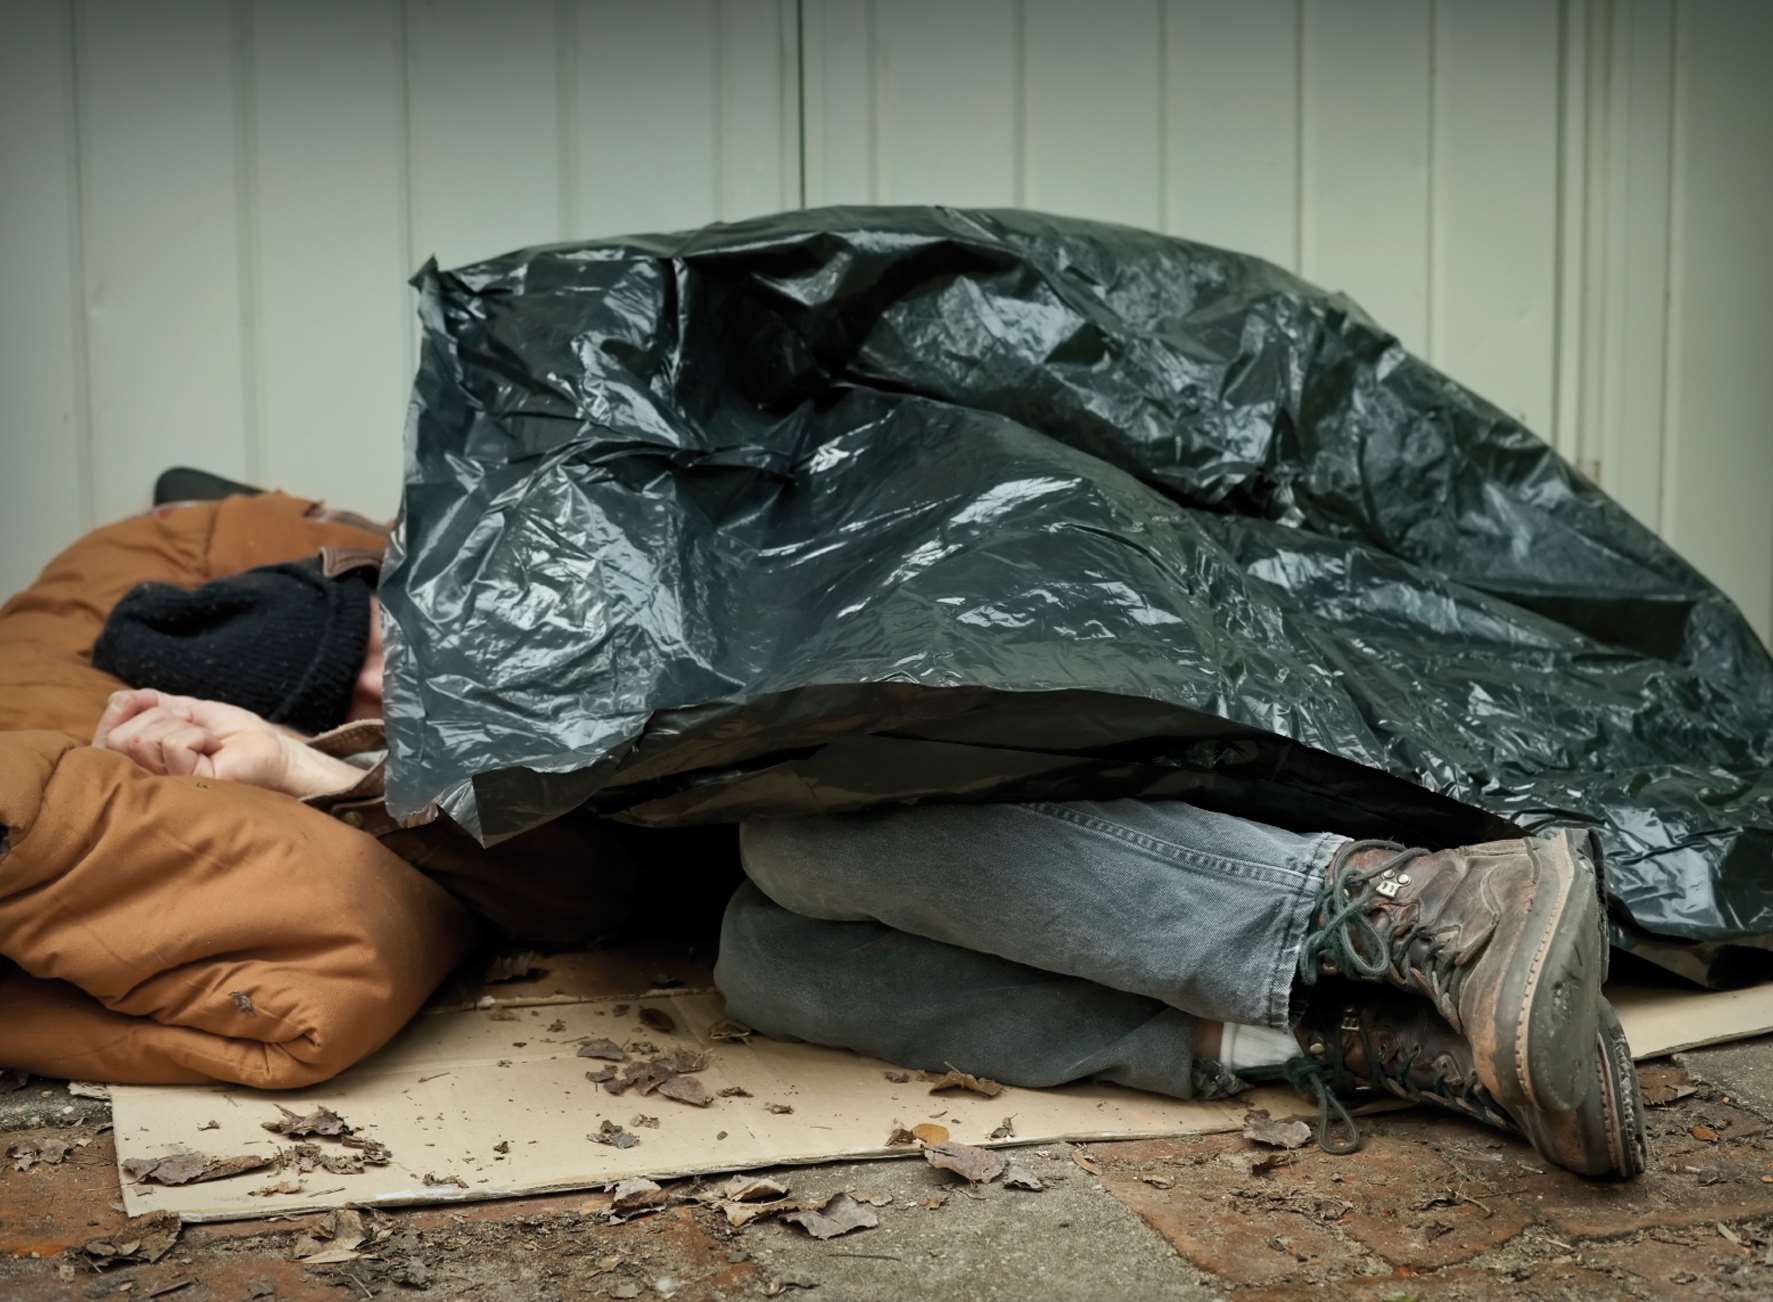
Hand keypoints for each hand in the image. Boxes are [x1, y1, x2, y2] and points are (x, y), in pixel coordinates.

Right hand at [92, 690, 362, 798]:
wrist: (272, 748)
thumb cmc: (232, 735)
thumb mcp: (186, 710)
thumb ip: (149, 704)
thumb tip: (117, 699)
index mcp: (141, 760)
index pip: (105, 734)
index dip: (124, 710)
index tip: (163, 706)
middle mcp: (146, 778)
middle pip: (120, 737)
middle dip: (161, 717)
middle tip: (194, 727)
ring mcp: (165, 786)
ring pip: (143, 739)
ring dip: (182, 725)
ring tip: (205, 739)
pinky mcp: (187, 786)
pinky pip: (173, 745)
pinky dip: (197, 735)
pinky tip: (213, 748)